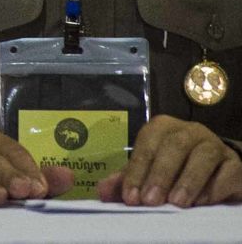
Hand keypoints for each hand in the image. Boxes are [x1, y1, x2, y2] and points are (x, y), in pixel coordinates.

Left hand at [98, 115, 241, 206]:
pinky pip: (228, 172)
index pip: (146, 145)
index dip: (137, 172)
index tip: (131, 197)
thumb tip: (103, 191)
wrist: (217, 169)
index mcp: (162, 128)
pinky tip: (203, 202)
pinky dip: (215, 188)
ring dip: (188, 181)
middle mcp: (189, 131)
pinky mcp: (235, 163)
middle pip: (174, 147)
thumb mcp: (149, 171)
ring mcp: (214, 145)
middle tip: (152, 201)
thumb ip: (127, 180)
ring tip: (177, 203)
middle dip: (161, 175)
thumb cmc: (176, 167)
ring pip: (202, 157)